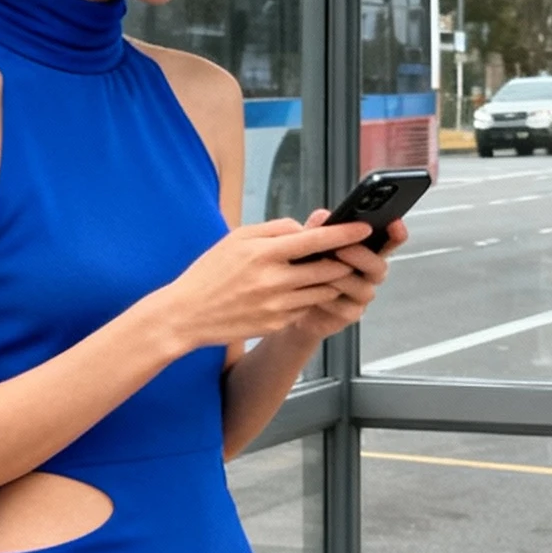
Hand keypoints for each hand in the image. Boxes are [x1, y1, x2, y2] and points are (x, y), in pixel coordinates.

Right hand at [158, 215, 377, 351]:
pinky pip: (305, 308)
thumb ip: (274, 229)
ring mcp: (277, 305)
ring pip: (322, 291)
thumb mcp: (236, 239)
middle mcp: (273, 280)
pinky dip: (308, 299)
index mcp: (263, 252)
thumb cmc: (210, 273)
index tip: (364, 228)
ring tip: (325, 272)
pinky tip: (296, 293)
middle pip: (327, 268)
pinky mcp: (276, 324)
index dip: (344, 234)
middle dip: (343, 260)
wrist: (187, 314)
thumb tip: (304, 229)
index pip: (315, 240)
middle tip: (349, 253)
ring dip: (330, 281)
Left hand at [287, 207, 407, 346]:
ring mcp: (361, 296)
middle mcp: (368, 275)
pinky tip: (314, 292)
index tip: (395, 223)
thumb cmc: (306, 269)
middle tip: (341, 249)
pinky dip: (329, 298)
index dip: (396, 234)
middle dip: (362, 256)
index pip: (389, 242)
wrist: (290, 302)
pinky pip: (346, 307)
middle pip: (380, 267)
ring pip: (364, 288)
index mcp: (365, 252)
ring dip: (341, 278)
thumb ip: (317, 230)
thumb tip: (323, 216)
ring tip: (320, 270)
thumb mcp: (308, 244)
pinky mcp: (350, 314)